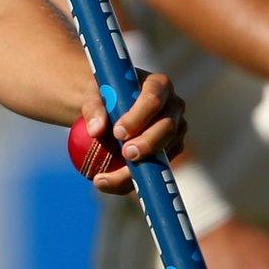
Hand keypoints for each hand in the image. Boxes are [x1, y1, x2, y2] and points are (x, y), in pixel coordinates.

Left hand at [79, 71, 185, 193]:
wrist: (112, 106)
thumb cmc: (106, 95)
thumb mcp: (95, 94)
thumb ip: (93, 108)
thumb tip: (95, 131)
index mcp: (158, 85)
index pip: (154, 98)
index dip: (139, 116)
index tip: (118, 132)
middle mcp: (173, 107)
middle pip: (167, 127)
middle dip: (147, 143)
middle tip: (125, 154)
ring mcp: (176, 131)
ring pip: (166, 152)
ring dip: (141, 167)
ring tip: (108, 177)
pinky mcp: (171, 151)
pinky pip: (156, 169)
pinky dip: (132, 179)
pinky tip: (107, 183)